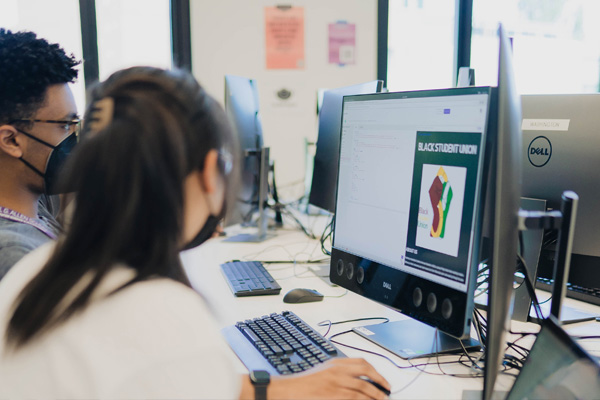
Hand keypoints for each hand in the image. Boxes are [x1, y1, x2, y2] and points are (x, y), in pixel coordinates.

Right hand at [268, 358, 390, 399]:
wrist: (288, 390)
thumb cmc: (302, 384)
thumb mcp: (322, 372)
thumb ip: (338, 373)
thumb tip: (355, 380)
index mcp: (336, 363)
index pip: (362, 363)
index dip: (375, 371)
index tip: (382, 379)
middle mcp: (338, 371)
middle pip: (366, 374)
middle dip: (380, 383)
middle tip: (387, 391)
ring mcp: (337, 384)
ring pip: (364, 389)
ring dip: (376, 396)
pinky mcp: (335, 395)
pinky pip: (355, 399)